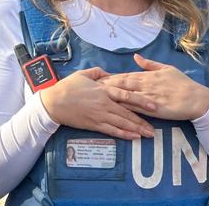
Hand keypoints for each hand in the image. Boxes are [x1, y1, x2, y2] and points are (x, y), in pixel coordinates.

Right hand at [41, 67, 156, 139]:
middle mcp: (104, 103)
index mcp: (104, 89)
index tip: (153, 105)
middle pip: (128, 112)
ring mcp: (99, 115)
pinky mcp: (94, 124)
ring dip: (136, 129)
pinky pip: (111, 130)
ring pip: (122, 123)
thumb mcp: (83, 74)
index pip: (127, 95)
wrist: (53, 103)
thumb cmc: (67, 87)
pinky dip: (123, 134)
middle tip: (155, 126)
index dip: (142, 100)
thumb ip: (98, 72)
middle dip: (143, 119)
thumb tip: (109, 73)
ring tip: (148, 134)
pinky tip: (133, 137)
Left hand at [99, 54, 208, 120]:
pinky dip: (123, 108)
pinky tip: (113, 109)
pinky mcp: (152, 109)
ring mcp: (148, 96)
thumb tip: (136, 56)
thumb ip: (150, 64)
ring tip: (97, 97)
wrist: (196, 98)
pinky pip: (135, 108)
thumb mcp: (167, 69)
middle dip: (106, 86)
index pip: (125, 75)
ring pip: (126, 95)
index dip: (111, 77)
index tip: (97, 78)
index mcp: (148, 75)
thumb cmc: (182, 84)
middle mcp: (146, 84)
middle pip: (121, 84)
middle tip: (90, 87)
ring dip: (111, 96)